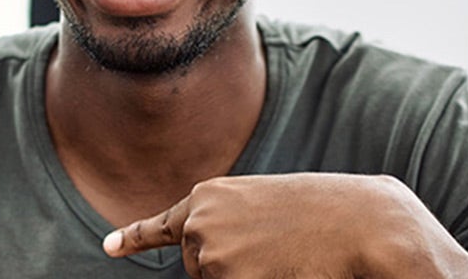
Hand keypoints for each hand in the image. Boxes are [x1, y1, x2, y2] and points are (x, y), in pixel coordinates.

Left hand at [102, 173, 467, 277]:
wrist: (359, 221)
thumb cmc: (322, 212)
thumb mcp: (263, 205)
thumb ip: (227, 222)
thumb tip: (206, 256)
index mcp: (208, 196)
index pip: (162, 223)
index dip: (133, 238)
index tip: (109, 248)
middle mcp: (198, 222)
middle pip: (200, 268)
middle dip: (231, 268)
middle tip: (273, 250)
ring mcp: (209, 251)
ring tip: (282, 257)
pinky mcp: (226, 278)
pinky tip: (280, 271)